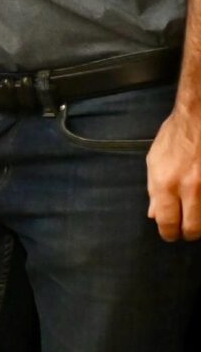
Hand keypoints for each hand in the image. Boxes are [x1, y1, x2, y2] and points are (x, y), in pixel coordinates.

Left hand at [149, 104, 200, 241]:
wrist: (199, 116)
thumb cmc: (175, 137)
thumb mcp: (154, 162)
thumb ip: (155, 191)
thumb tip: (154, 215)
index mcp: (166, 183)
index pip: (167, 222)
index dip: (168, 233)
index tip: (170, 234)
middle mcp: (190, 188)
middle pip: (193, 228)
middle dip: (188, 233)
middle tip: (186, 230)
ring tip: (196, 217)